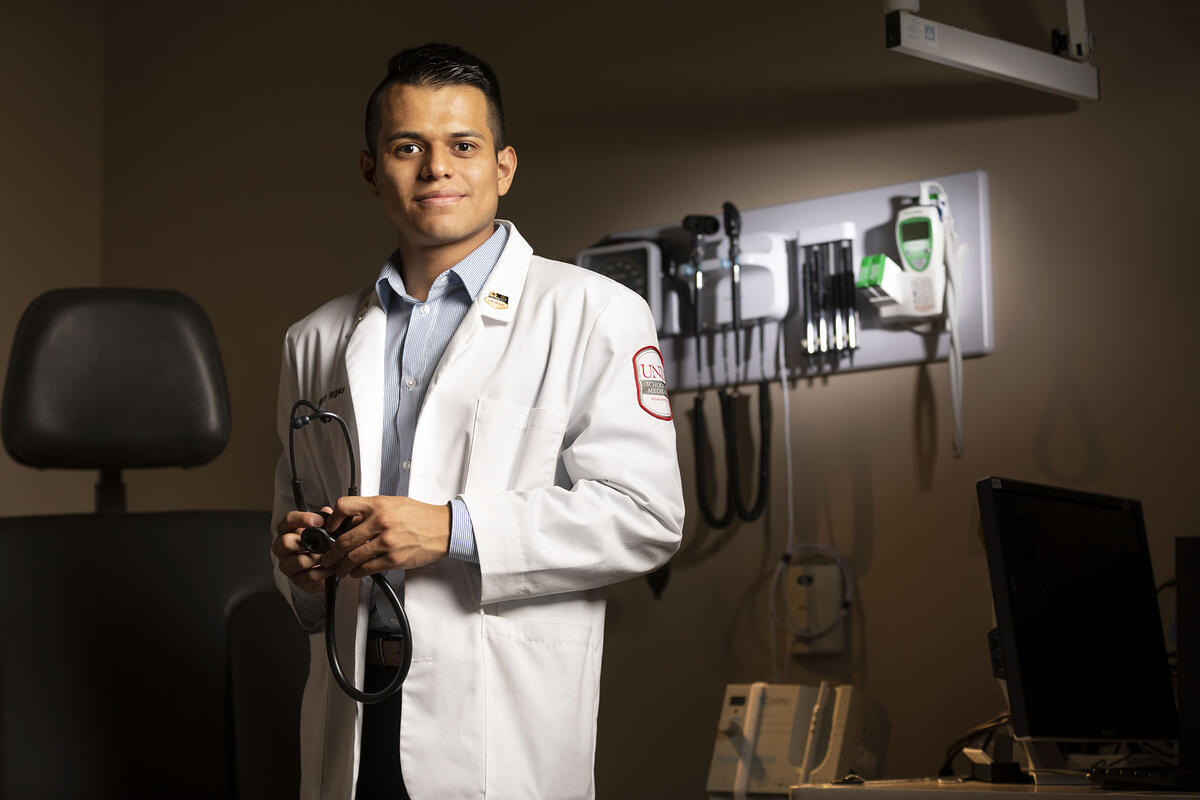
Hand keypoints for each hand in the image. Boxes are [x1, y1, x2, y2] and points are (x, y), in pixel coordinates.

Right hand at [272, 507, 336, 592]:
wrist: (321, 566)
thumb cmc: (318, 543)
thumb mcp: (321, 528)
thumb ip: (325, 519)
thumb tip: (328, 511)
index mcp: (286, 531)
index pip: (287, 521)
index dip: (302, 519)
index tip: (319, 521)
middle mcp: (282, 548)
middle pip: (286, 542)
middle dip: (308, 542)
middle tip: (324, 542)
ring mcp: (287, 565)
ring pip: (299, 561)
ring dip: (319, 558)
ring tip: (330, 555)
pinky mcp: (297, 580)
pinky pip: (309, 576)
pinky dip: (324, 571)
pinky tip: (333, 566)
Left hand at [320, 496, 450, 578]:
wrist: (444, 528)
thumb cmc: (421, 516)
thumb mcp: (394, 504)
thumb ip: (372, 511)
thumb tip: (351, 522)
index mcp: (379, 505)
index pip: (344, 506)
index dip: (332, 519)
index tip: (330, 528)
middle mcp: (381, 522)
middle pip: (344, 540)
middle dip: (332, 553)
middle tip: (328, 557)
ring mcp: (387, 542)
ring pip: (353, 558)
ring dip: (342, 566)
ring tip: (340, 569)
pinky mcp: (394, 559)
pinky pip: (368, 568)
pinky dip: (358, 572)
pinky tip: (356, 572)